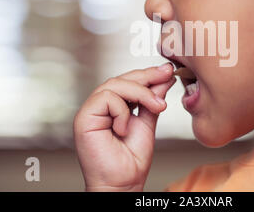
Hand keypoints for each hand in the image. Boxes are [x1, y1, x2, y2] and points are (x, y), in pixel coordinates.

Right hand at [73, 63, 175, 190]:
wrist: (123, 183)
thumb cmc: (131, 160)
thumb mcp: (147, 123)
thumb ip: (152, 101)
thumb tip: (164, 78)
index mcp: (112, 106)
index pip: (128, 81)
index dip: (148, 74)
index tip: (168, 70)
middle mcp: (99, 106)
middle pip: (121, 79)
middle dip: (147, 77)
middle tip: (167, 75)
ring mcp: (90, 111)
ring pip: (115, 84)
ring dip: (141, 93)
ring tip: (158, 107)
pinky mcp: (84, 118)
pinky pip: (107, 98)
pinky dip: (123, 110)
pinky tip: (126, 127)